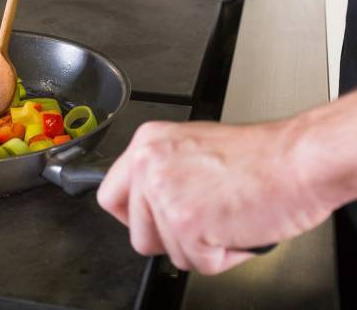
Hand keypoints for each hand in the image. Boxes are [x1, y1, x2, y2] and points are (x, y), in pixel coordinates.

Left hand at [97, 118, 333, 274]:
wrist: (297, 160)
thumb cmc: (259, 156)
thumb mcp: (192, 146)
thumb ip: (162, 171)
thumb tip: (147, 201)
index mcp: (148, 143)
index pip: (110, 194)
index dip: (132, 216)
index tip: (148, 220)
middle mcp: (149, 165)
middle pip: (138, 233)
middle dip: (170, 237)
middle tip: (201, 222)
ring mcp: (165, 195)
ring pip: (168, 251)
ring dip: (200, 245)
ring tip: (225, 217)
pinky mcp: (187, 223)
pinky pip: (198, 263)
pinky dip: (222, 256)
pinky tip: (236, 228)